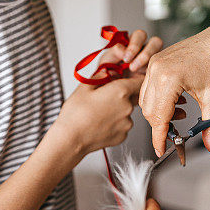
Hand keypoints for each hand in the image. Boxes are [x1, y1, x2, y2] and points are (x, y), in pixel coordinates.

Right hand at [54, 30, 162, 157]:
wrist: (70, 140)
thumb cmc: (75, 114)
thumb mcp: (85, 86)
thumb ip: (101, 75)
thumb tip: (107, 70)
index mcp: (120, 91)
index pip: (140, 80)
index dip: (134, 78)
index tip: (128, 79)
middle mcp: (127, 107)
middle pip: (133, 96)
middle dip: (124, 94)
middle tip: (107, 96)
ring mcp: (127, 123)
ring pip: (127, 111)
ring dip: (118, 110)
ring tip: (100, 113)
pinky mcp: (123, 135)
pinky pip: (123, 125)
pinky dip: (115, 123)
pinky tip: (101, 123)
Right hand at [139, 21, 209, 156]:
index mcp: (169, 79)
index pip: (158, 117)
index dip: (159, 138)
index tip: (161, 151)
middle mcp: (156, 70)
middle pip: (149, 111)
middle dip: (160, 126)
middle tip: (175, 134)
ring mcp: (153, 64)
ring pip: (145, 100)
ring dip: (158, 113)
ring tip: (180, 114)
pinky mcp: (153, 62)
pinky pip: (147, 88)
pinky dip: (157, 100)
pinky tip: (175, 101)